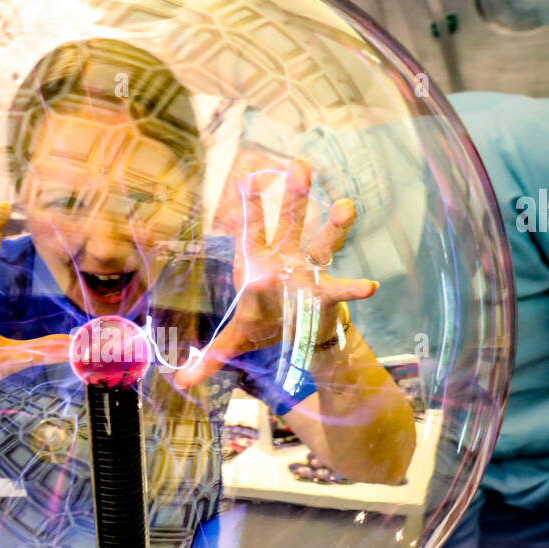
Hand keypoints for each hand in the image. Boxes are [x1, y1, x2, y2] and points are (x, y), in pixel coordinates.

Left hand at [174, 157, 377, 389]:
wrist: (293, 335)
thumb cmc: (263, 325)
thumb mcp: (233, 342)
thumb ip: (208, 358)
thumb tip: (179, 383)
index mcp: (254, 263)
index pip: (249, 233)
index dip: (247, 209)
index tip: (245, 180)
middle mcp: (284, 259)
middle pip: (289, 223)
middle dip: (294, 196)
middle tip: (300, 165)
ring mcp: (309, 272)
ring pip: (322, 243)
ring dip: (334, 226)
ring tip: (346, 205)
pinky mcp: (326, 293)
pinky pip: (341, 286)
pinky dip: (353, 290)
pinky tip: (369, 287)